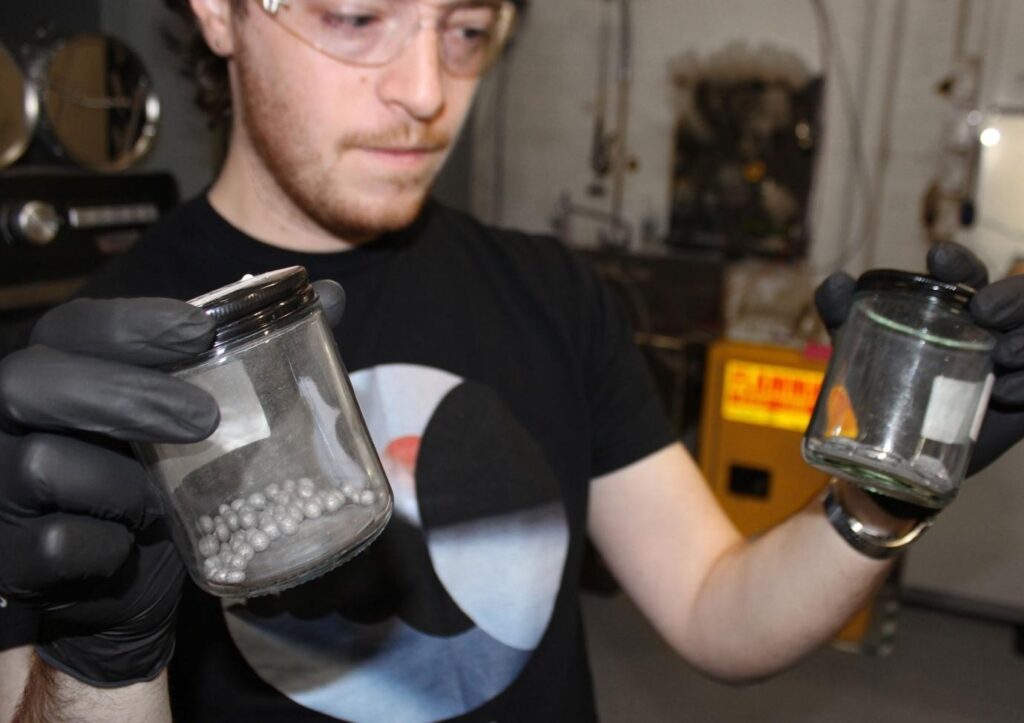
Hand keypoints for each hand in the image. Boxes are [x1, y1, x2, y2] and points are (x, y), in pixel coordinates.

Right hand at [0, 280, 344, 686]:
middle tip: (205, 420)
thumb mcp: (207, 422)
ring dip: (121, 487)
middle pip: (33, 383)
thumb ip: (259, 360)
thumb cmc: (162, 487)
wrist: (121, 589)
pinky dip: (108, 548)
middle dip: (125, 396)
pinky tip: (129, 547)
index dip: (130, 323)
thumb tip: (329, 298)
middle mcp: (13, 422)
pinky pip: (55, 544)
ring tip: (157, 502)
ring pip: (43, 466)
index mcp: (61, 374)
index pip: (74, 326)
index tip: (200, 330)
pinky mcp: (9, 556)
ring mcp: (1, 488)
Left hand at [814, 242, 1023, 478]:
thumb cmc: (880, 389)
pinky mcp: (1023, 399)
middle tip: (983, 311)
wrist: (895, 456)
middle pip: (1022, 298)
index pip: (967, 275)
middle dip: (1014, 297)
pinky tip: (1005, 393)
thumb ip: (842, 313)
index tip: (937, 259)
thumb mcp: (858, 350)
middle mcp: (992, 330)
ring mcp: (1014, 362)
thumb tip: (836, 282)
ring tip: (1002, 354)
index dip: (959, 263)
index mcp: (956, 310)